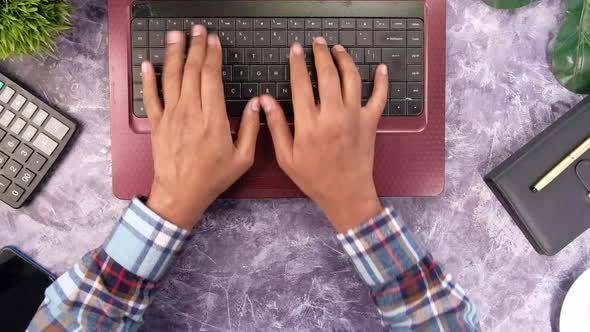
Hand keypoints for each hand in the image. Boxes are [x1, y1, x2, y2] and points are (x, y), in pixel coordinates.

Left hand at [142, 26, 260, 229]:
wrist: (181, 194)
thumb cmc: (212, 178)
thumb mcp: (243, 159)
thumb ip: (252, 129)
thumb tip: (257, 104)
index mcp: (213, 119)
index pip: (211, 78)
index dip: (212, 56)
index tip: (214, 42)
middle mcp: (190, 113)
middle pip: (192, 71)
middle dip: (196, 47)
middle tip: (198, 31)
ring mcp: (171, 117)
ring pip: (171, 78)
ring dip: (174, 54)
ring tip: (176, 35)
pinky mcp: (157, 124)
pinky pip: (151, 97)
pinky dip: (149, 79)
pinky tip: (149, 64)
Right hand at [261, 38, 387, 232]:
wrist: (346, 194)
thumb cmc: (314, 178)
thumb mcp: (286, 157)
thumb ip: (275, 126)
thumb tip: (264, 100)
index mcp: (309, 124)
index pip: (301, 84)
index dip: (297, 63)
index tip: (295, 49)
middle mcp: (333, 116)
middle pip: (328, 74)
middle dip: (321, 54)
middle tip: (317, 43)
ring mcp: (354, 117)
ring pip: (352, 78)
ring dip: (345, 59)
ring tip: (338, 49)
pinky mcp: (370, 122)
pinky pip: (379, 96)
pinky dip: (382, 81)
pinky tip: (381, 68)